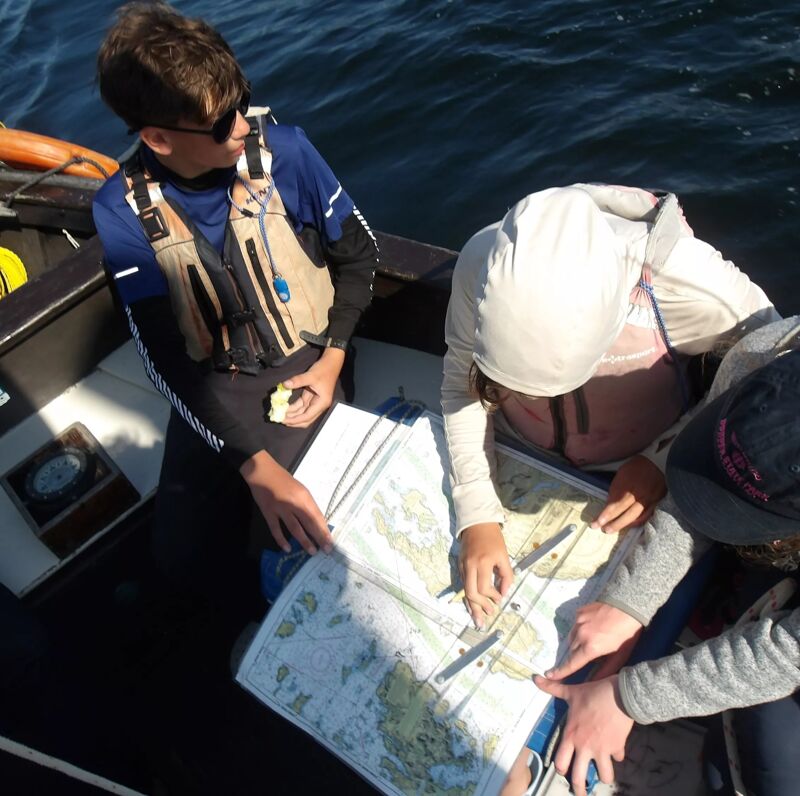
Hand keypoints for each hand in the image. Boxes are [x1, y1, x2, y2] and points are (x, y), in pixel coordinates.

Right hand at [240, 450, 332, 554]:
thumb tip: (315, 521)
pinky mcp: (268, 512)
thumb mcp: (300, 489)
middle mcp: (294, 503)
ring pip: (295, 528)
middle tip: (326, 550)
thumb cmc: (283, 480)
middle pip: (309, 523)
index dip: (324, 529)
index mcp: (304, 496)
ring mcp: (280, 508)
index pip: (317, 516)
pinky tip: (287, 549)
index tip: (330, 541)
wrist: (263, 471)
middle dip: (318, 537)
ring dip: (304, 541)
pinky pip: (275, 528)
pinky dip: (281, 539)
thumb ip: (306, 504)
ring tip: (312, 551)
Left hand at [282, 347, 344, 427]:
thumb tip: (284, 385)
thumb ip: (297, 381)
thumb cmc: (324, 370)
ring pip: (302, 414)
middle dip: (293, 421)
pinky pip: (301, 406)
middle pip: (305, 419)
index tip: (283, 419)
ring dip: (292, 415)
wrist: (331, 363)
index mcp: (322, 403)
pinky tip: (284, 408)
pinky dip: (293, 408)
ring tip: (280, 415)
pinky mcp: (311, 398)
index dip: (295, 420)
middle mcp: (319, 405)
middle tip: (280, 419)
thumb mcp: (311, 375)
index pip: (307, 416)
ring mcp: (315, 402)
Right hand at [458, 523, 513, 627]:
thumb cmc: (493, 539)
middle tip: (488, 614)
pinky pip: (463, 584)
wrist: (477, 523)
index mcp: (483, 562)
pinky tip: (471, 605)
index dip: (492, 597)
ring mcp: (463, 566)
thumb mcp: (504, 555)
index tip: (499, 599)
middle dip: (479, 606)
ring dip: (472, 605)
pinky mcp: (459, 565)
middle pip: (471, 592)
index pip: (484, 587)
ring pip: (465, 590)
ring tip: (477, 619)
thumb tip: (504, 593)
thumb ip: (506, 575)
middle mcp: (470, 566)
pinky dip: (467, 596)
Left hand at [534, 674, 632, 795]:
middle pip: (579, 778)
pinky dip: (617, 756)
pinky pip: (618, 759)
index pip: (561, 762)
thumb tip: (535, 678)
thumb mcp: (571, 692)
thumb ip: (552, 688)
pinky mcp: (617, 748)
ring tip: (602, 773)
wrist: (619, 695)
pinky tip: (616, 750)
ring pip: (604, 776)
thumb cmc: (592, 694)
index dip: (561, 769)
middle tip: (580, 793)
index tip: (563, 770)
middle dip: (579, 789)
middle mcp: (585, 747)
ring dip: (604, 775)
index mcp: (571, 736)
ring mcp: (602, 750)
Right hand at [546, 602, 642, 680]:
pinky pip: (575, 625)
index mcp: (591, 648)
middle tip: (588, 655)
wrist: (628, 606)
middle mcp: (580, 635)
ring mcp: (578, 621)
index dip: (561, 672)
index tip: (549, 675)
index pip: (572, 663)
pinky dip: (580, 630)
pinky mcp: (578, 612)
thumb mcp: (619, 656)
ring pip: (571, 637)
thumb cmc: (626, 634)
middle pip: (571, 650)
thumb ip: (605, 670)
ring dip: (577, 642)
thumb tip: (592, 681)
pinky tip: (592, 627)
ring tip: (591, 640)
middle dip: (576, 655)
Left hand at [592, 455, 665, 532]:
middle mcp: (638, 495)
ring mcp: (648, 500)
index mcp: (627, 486)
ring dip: (623, 525)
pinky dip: (637, 522)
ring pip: (635, 517)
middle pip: (624, 513)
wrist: (659, 462)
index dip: (604, 516)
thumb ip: (616, 489)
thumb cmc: (637, 466)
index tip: (595, 523)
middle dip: (612, 523)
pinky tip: (629, 525)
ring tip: (612, 530)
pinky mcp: (656, 502)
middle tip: (602, 529)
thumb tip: (610, 503)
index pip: (613, 505)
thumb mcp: (621, 473)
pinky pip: (646, 516)